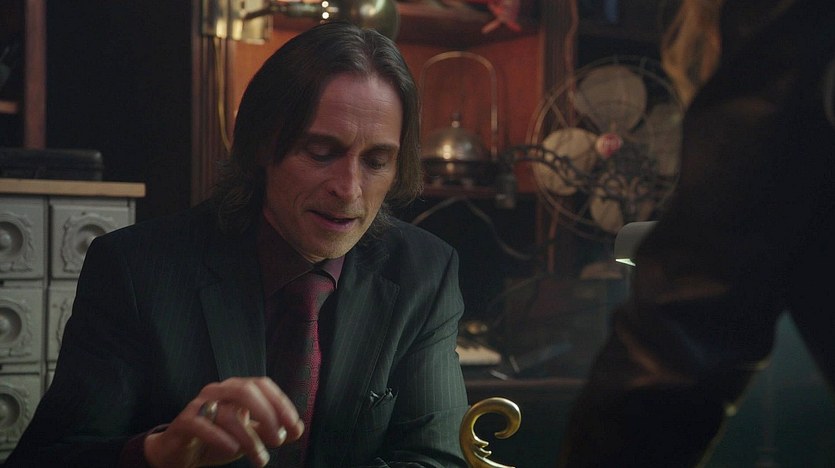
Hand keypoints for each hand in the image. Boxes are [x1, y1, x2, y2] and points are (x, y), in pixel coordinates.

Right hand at [143, 377, 303, 467]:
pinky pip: (202, 425)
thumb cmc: (218, 439)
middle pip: (247, 391)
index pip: (262, 385)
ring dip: (249, 439)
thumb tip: (298, 429)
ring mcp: (199, 404)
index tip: (294, 425)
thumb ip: (272, 431)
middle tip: (278, 440)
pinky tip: (232, 450)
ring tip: (260, 459)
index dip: (281, 403)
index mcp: (236, 389)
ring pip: (228, 413)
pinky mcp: (184, 422)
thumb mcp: (250, 436)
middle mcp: (218, 391)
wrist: (179, 454)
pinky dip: (220, 438)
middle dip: (267, 415)